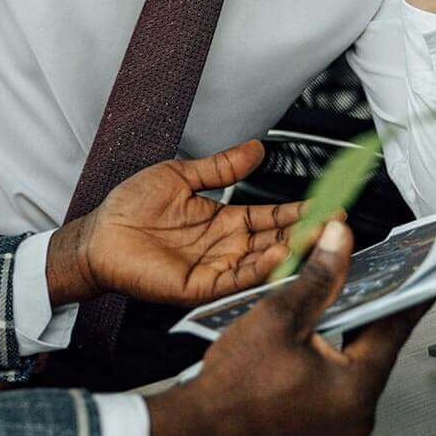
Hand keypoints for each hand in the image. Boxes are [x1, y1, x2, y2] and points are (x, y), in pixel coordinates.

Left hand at [46, 140, 305, 307]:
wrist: (98, 234)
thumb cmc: (130, 207)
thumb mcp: (181, 176)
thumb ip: (220, 167)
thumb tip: (255, 149)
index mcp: (223, 221)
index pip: (271, 217)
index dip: (299, 211)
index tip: (328, 202)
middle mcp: (224, 247)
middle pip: (275, 241)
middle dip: (307, 233)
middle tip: (337, 223)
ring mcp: (215, 268)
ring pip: (262, 262)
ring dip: (291, 251)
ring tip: (318, 237)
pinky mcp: (199, 287)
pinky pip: (235, 279)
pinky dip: (258, 268)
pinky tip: (277, 254)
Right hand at [146, 221, 427, 435]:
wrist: (202, 428)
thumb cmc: (234, 384)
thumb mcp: (277, 316)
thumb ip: (317, 278)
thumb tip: (339, 244)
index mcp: (355, 389)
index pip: (393, 331)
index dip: (404, 298)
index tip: (419, 281)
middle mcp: (356, 419)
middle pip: (372, 352)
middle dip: (364, 317)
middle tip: (360, 286)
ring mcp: (340, 435)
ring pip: (352, 374)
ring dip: (343, 343)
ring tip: (324, 315)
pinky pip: (335, 396)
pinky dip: (327, 369)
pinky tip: (305, 351)